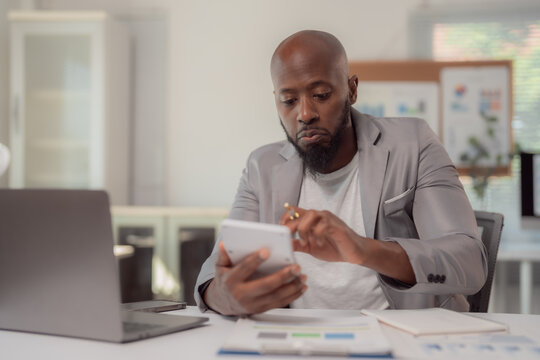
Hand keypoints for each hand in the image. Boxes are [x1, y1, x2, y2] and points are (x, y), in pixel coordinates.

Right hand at [203, 242, 306, 315]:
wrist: (222, 303)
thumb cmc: (224, 280)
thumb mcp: (220, 267)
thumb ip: (224, 255)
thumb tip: (225, 243)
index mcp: (231, 281)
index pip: (244, 269)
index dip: (255, 260)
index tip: (267, 251)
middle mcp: (242, 294)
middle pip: (265, 285)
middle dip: (282, 276)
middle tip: (296, 267)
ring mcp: (253, 304)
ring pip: (276, 296)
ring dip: (292, 287)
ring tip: (302, 276)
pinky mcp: (261, 309)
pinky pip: (279, 303)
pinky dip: (292, 296)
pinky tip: (301, 287)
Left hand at [280, 206, 415, 284]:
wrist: (355, 253)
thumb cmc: (334, 248)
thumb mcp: (311, 247)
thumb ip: (298, 244)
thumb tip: (283, 244)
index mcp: (312, 220)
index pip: (294, 211)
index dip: (285, 218)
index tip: (281, 232)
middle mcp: (319, 216)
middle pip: (299, 213)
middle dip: (291, 227)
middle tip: (290, 239)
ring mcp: (328, 219)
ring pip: (309, 215)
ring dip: (303, 230)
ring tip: (305, 243)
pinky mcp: (336, 226)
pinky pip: (323, 225)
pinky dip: (317, 235)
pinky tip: (319, 244)